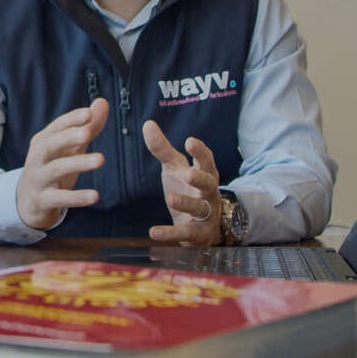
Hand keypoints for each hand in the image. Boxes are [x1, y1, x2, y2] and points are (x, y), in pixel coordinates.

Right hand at [16, 99, 107, 229]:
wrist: (28, 201)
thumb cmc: (52, 168)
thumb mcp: (70, 149)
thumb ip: (88, 126)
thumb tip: (103, 102)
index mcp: (42, 142)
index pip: (56, 127)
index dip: (71, 120)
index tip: (89, 113)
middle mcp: (37, 158)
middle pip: (50, 145)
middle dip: (68, 137)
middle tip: (88, 132)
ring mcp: (38, 179)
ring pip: (55, 169)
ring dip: (78, 163)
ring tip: (100, 160)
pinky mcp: (42, 200)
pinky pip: (59, 198)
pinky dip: (77, 197)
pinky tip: (95, 195)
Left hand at [142, 120, 221, 246]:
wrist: (204, 226)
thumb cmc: (188, 189)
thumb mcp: (176, 168)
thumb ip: (162, 149)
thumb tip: (147, 123)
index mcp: (205, 174)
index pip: (206, 160)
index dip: (200, 151)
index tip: (190, 141)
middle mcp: (208, 193)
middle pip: (208, 184)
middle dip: (200, 178)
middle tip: (188, 174)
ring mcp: (205, 214)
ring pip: (198, 208)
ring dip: (185, 203)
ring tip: (171, 199)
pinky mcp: (197, 234)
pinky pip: (184, 233)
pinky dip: (170, 233)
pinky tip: (153, 233)